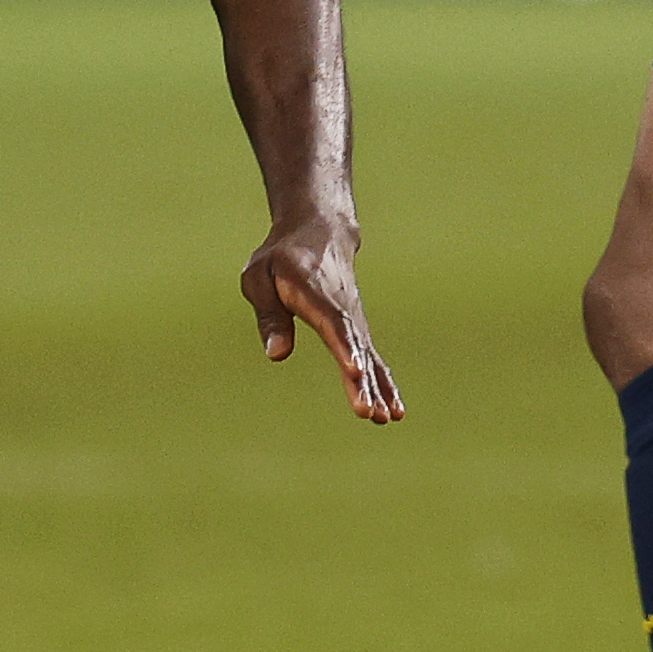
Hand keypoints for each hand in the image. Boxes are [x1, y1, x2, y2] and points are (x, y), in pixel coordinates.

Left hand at [242, 217, 404, 423]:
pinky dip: (384, 383)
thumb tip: (276, 354)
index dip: (344, 347)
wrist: (319, 232)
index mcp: (313, 290)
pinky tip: (394, 411)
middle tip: (368, 412)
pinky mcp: (357, 329)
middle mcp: (341, 307)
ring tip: (384, 419)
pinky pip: (373, 358)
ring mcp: (354, 319)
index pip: (332, 322)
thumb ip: (269, 314)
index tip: (354, 371)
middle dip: (361, 380)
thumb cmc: (281, 257)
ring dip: (376, 388)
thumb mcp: (259, 276)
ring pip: (367, 355)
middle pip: (354, 345)